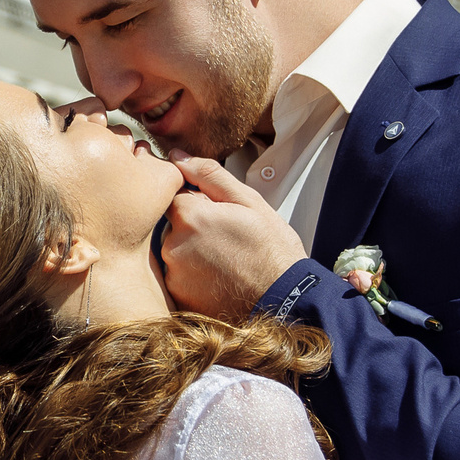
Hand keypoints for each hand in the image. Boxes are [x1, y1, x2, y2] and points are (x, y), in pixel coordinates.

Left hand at [159, 158, 307, 318]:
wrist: (286, 302)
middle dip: (195, 228)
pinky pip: (178, 278)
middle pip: (173, 225)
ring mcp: (174, 275)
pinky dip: (193, 277)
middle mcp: (174, 246)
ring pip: (175, 251)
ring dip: (193, 253)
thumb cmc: (272, 251)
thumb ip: (209, 175)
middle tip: (227, 241)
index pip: (174, 195)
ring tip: (226, 262)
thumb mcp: (249, 202)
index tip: (216, 213)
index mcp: (190, 216)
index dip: (197, 202)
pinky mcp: (178, 299)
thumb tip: (178, 157)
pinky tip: (219, 280)